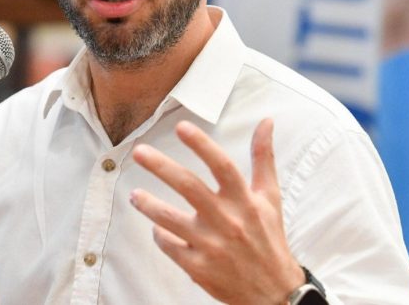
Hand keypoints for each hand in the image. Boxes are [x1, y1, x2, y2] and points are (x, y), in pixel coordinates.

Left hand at [130, 119, 303, 303]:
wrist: (274, 293)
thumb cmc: (268, 238)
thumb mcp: (269, 197)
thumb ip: (263, 158)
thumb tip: (266, 121)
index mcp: (245, 201)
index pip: (222, 166)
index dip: (202, 145)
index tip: (182, 127)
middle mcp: (227, 221)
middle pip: (189, 187)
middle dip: (161, 166)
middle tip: (139, 151)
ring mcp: (211, 245)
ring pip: (170, 220)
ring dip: (148, 205)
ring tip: (135, 195)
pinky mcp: (199, 267)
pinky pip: (169, 246)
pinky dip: (159, 234)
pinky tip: (155, 227)